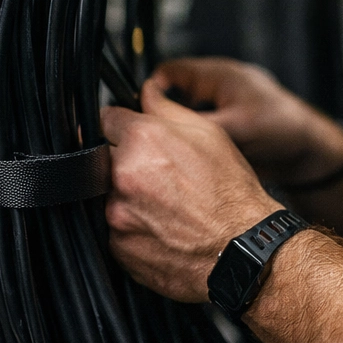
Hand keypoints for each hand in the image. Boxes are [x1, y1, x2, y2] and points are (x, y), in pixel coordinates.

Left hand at [101, 79, 278, 302]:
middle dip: (121, 161)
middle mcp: (123, 174)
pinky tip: (160, 227)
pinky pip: (114, 229)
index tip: (129, 135)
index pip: (105, 119)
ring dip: (126, 195)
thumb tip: (144, 91)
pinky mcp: (117, 246)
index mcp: (142, 139)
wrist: (240, 250)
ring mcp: (116, 213)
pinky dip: (131, 226)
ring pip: (106, 195)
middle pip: (101, 157)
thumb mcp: (207, 134)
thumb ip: (165, 107)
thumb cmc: (230, 193)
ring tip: (163, 204)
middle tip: (155, 175)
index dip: (120, 126)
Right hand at [152, 58, 342, 187]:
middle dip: (160, 118)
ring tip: (167, 154)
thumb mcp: (237, 125)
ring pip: (181, 121)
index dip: (150, 91)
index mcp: (214, 75)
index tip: (141, 115)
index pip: (167, 73)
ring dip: (176, 136)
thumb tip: (161, 127)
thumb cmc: (283, 126)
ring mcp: (217, 112)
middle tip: (150, 140)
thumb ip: (197, 124)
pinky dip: (189, 149)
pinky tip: (186, 165)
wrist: (308, 155)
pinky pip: (195, 139)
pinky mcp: (222, 134)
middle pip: (170, 99)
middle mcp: (212, 91)